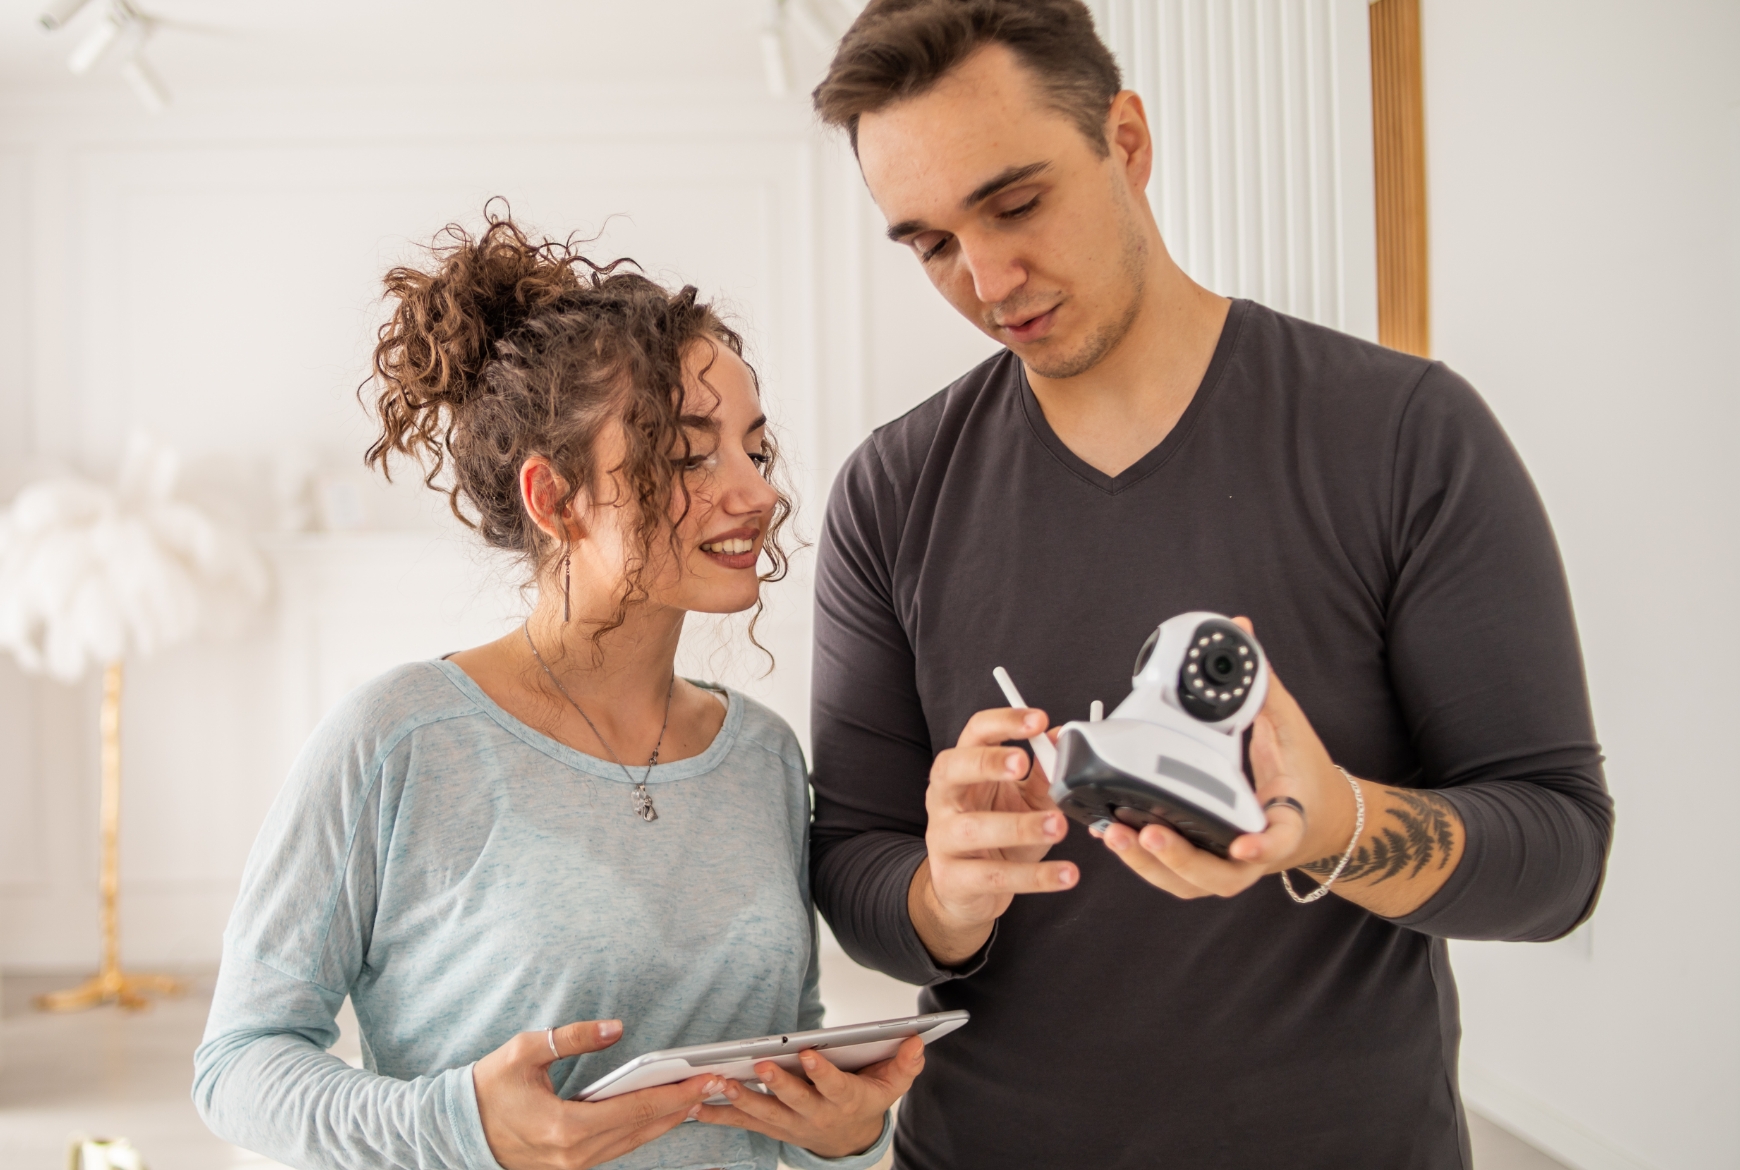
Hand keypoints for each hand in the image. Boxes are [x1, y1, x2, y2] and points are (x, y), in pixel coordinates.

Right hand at [473, 1020, 726, 1169]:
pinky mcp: (571, 1166)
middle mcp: (574, 1154)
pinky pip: (618, 1148)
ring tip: (698, 1095)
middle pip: (642, 1128)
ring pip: (633, 1143)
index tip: (705, 1079)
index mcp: (565, 1127)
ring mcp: (573, 1166)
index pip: (635, 1109)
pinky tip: (663, 1111)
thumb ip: (573, 1037)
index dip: (674, 1094)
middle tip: (717, 1083)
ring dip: (667, 1119)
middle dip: (682, 1105)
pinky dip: (644, 1128)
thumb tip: (615, 1028)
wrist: (459, 1128)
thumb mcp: (526, 1050)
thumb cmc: (490, 1086)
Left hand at [696, 1037, 923, 1157]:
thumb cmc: (868, 1100)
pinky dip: (721, 1115)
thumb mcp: (894, 1084)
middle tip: (760, 1065)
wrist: (850, 1140)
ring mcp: (792, 1124)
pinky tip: (698, 1106)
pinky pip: (744, 1123)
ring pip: (766, 1114)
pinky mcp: (772, 1127)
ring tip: (723, 1084)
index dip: (822, 1072)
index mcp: (846, 1100)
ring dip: (743, 1100)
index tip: (808, 1054)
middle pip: (795, 1102)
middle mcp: (817, 1116)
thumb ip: (906, 1063)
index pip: (835, 1086)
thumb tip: (916, 1040)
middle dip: (778, 1085)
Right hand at [912, 707, 1077, 963]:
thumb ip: (1044, 774)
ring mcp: (943, 838)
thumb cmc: (997, 836)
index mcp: (962, 770)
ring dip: (1019, 826)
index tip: (1039, 720)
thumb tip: (1062, 740)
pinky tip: (1065, 875)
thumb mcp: (1025, 801)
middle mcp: (944, 798)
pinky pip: (994, 876)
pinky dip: (1033, 877)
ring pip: (973, 828)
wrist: (966, 891)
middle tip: (1023, 762)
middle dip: (987, 762)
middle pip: (952, 768)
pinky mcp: (954, 879)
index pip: (974, 734)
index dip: (1004, 722)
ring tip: (1058, 826)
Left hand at [1095, 618, 1355, 899]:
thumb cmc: (1303, 774)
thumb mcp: (1291, 728)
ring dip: (1150, 866)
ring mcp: (1230, 866)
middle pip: (1220, 877)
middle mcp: (1256, 854)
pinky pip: (1173, 874)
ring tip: (1114, 834)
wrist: (1320, 818)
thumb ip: (1260, 683)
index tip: (1244, 845)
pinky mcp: (1207, 865)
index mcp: (1287, 822)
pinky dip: (1142, 862)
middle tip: (1148, 831)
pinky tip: (1111, 835)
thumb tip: (1237, 628)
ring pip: (1190, 884)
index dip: (1263, 847)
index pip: (1279, 840)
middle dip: (1180, 859)